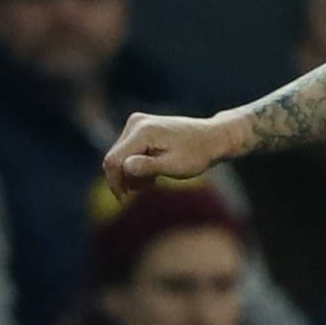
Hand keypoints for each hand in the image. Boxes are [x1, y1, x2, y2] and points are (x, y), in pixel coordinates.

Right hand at [102, 110, 234, 198]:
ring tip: (153, 182)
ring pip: (120, 157)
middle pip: (114, 158)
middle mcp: (136, 123)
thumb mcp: (174, 166)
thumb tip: (125, 167)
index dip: (115, 183)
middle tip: (146, 190)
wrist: (211, 138)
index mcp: (143, 131)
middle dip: (125, 179)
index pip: (114, 160)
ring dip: (131, 174)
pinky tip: (152, 175)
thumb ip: (148, 167)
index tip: (125, 201)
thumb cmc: (196, 155)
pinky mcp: (139, 128)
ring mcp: (137, 123)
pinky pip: (127, 152)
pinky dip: (135, 167)